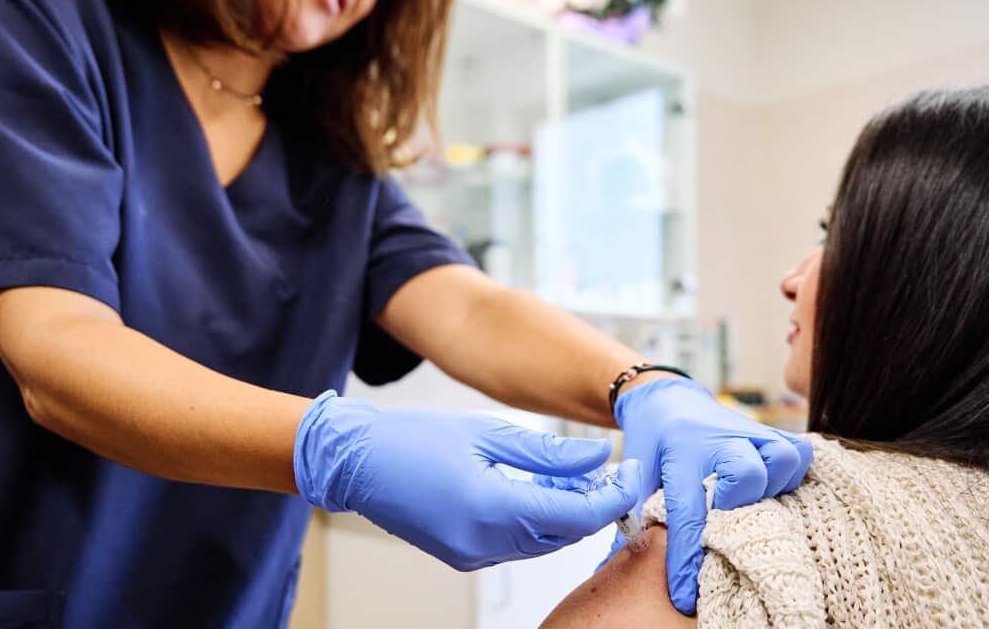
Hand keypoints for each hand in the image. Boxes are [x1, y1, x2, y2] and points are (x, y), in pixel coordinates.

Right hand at [293, 391, 641, 569]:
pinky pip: (517, 544)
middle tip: (610, 469)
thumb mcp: (489, 433)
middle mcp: (484, 543)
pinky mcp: (464, 556)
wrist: (356, 461)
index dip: (613, 496)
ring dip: (567, 512)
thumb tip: (599, 457)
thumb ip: (550, 452)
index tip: (632, 472)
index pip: (577, 514)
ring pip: (543, 543)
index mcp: (492, 508)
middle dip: (595, 504)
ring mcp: (472, 555)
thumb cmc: (413, 438)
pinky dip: (538, 520)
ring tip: (573, 472)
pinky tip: (540, 488)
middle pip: (565, 534)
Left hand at [608, 378, 812, 613]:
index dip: (687, 557)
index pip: (687, 511)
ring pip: (782, 459)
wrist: (667, 398)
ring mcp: (750, 432)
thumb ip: (630, 519)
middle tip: (723, 525)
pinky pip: (800, 452)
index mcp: (681, 451)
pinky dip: (793, 474)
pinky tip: (774, 489)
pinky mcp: (770, 431)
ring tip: (754, 504)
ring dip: (773, 487)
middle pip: (748, 475)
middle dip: (738, 508)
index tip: (685, 596)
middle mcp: (720, 438)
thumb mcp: (634, 474)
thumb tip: (614, 568)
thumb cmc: (651, 441)